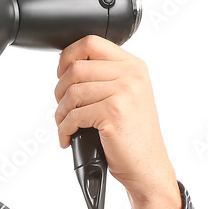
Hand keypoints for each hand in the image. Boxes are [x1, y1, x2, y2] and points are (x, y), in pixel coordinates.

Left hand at [53, 35, 181, 208]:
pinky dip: (64, 129)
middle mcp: (131, 75)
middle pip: (76, 68)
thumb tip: (67, 68)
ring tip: (65, 125)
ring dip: (60, 113)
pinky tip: (68, 137)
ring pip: (71, 92)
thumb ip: (104, 78)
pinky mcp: (114, 112)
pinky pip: (73, 115)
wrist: (148, 166)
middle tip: (62, 108)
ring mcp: (124, 92)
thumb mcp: (126, 96)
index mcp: (133, 66)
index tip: (61, 73)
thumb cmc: (132, 135)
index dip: (68, 56)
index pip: (91, 42)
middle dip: (59, 91)